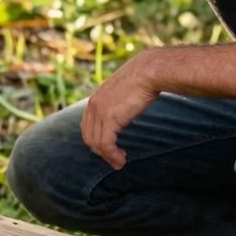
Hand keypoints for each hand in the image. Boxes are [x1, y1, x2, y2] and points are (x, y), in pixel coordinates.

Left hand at [81, 53, 159, 169]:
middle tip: (114, 161)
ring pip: (96, 143)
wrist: (148, 72)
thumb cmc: (143, 80)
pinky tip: (122, 159)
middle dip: (100, 152)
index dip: (96, 141)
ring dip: (107, 157)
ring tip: (119, 163)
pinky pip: (105, 144)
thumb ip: (117, 102)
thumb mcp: (123, 91)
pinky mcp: (109, 118)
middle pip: (89, 137)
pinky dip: (112, 155)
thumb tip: (123, 111)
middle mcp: (93, 105)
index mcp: (95, 99)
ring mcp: (99, 111)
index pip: (87, 126)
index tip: (109, 150)